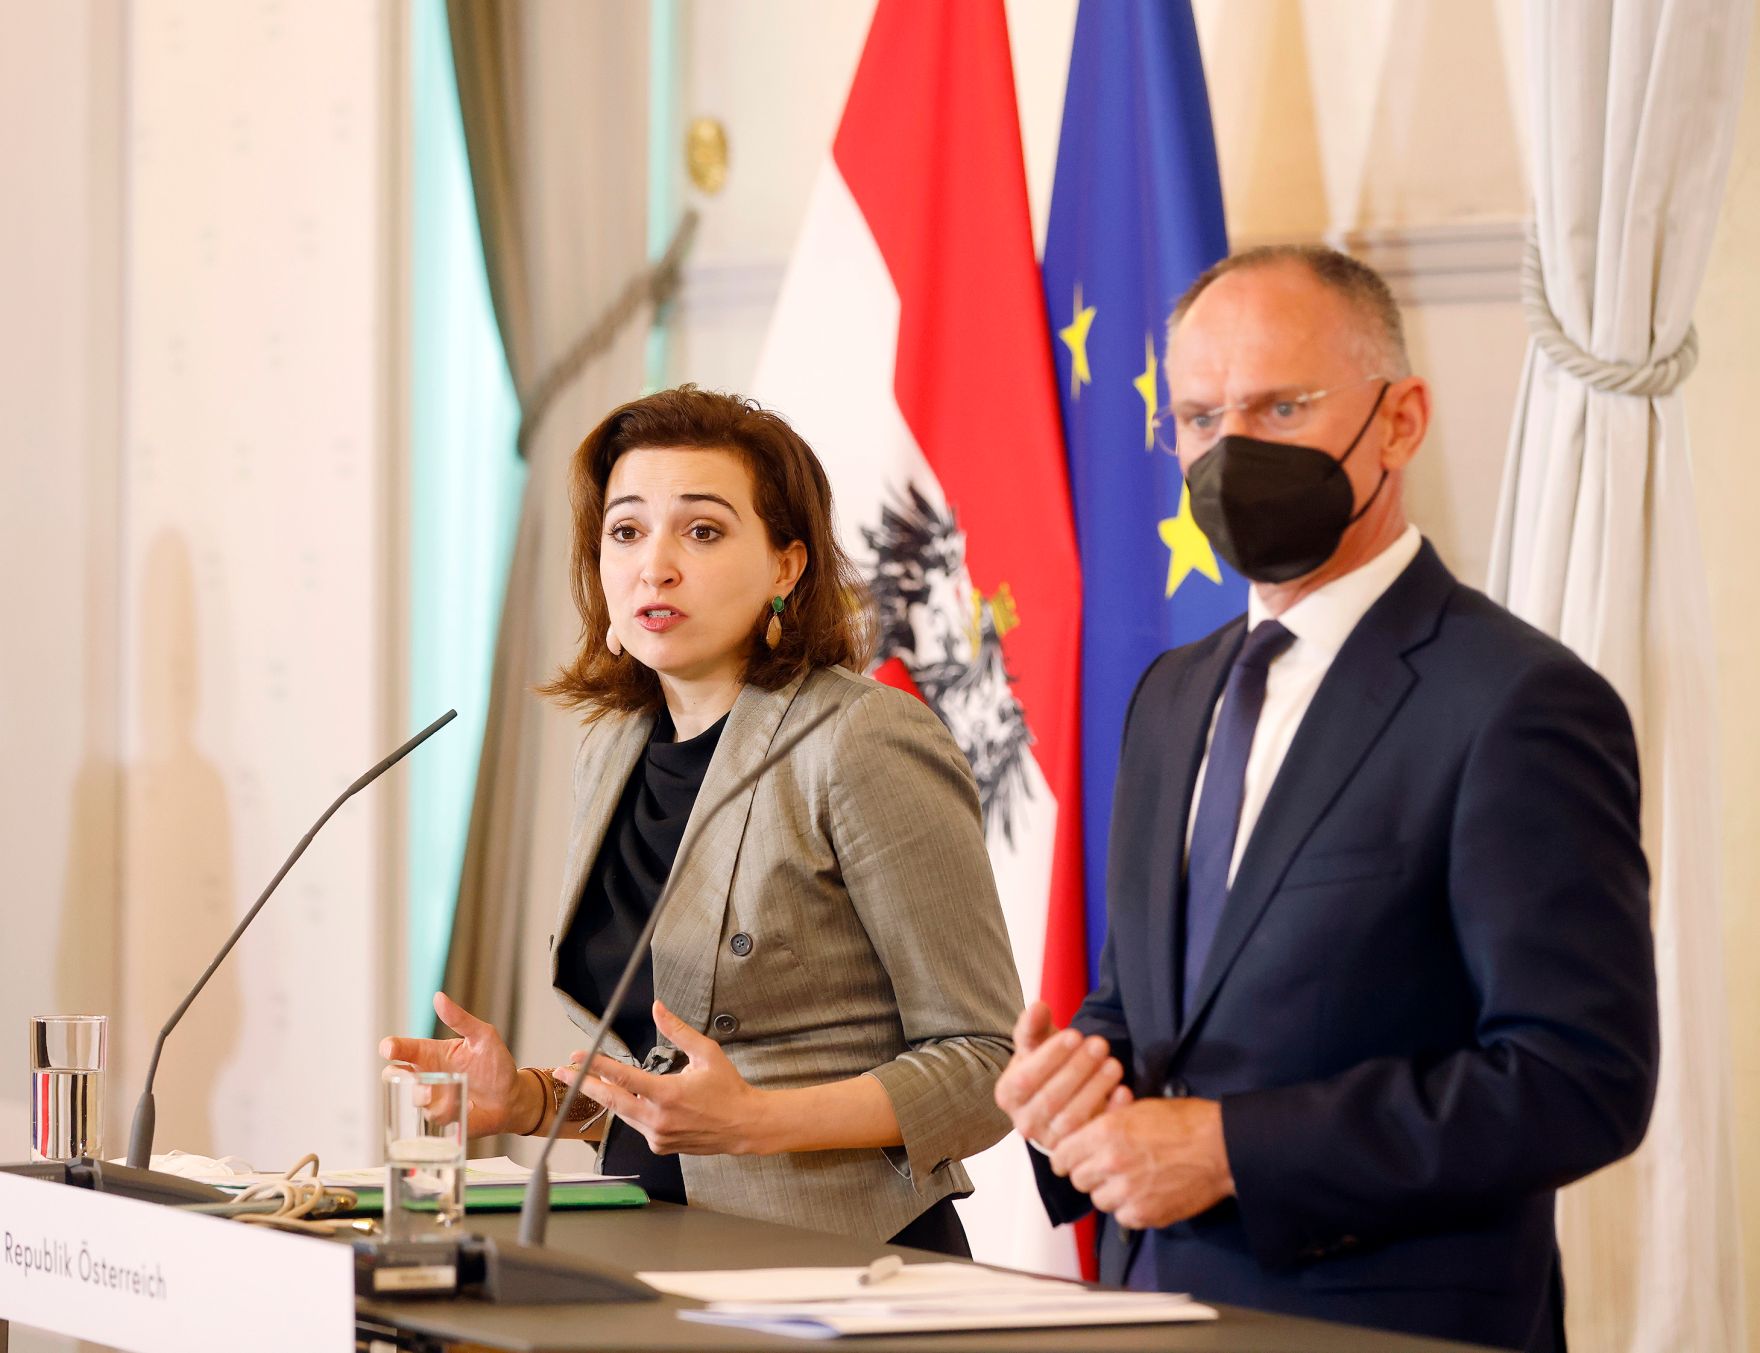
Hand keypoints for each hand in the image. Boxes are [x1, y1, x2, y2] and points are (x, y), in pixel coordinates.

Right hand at [378, 991, 539, 1137]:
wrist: (511, 1097)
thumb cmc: (495, 1064)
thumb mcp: (483, 1036)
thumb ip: (460, 1019)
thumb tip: (439, 997)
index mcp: (431, 1054)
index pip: (403, 1049)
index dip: (391, 1047)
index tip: (389, 1048)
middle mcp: (426, 1077)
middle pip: (393, 1076)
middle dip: (396, 1076)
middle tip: (411, 1076)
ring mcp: (431, 1100)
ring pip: (416, 1099)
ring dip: (432, 1095)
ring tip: (456, 1091)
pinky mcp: (441, 1119)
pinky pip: (436, 1117)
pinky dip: (450, 1109)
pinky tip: (467, 1105)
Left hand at [568, 1001, 770, 1155]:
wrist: (745, 1126)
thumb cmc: (728, 1088)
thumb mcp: (706, 1053)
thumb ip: (678, 1030)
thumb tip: (657, 1008)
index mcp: (667, 1094)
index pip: (623, 1077)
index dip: (596, 1066)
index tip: (577, 1057)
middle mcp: (658, 1118)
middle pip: (611, 1100)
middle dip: (584, 1085)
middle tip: (563, 1072)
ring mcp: (658, 1135)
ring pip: (623, 1113)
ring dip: (609, 1097)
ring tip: (592, 1082)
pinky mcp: (661, 1145)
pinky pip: (638, 1125)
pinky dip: (633, 1111)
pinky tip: (636, 1101)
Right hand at [993, 1002, 1129, 1149]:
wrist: (1058, 1091)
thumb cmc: (1044, 1061)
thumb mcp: (1035, 1042)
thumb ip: (1033, 1025)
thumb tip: (1037, 1007)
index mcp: (1008, 1094)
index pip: (1026, 1078)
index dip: (1051, 1057)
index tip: (1075, 1034)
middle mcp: (1024, 1122)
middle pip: (1051, 1099)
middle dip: (1078, 1070)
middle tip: (1100, 1044)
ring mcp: (1050, 1139)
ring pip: (1072, 1118)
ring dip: (1095, 1090)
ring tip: (1114, 1064)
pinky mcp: (1076, 1149)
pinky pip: (1094, 1134)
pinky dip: (1110, 1113)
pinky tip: (1124, 1091)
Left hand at [1049, 1097, 1233, 1229]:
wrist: (1221, 1147)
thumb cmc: (1186, 1122)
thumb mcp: (1138, 1109)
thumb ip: (1106, 1124)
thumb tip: (1085, 1136)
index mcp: (1106, 1132)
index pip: (1061, 1155)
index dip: (1064, 1158)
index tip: (1068, 1161)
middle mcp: (1111, 1163)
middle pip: (1078, 1179)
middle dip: (1087, 1174)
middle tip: (1104, 1169)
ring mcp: (1128, 1192)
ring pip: (1098, 1200)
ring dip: (1108, 1192)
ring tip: (1128, 1181)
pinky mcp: (1145, 1214)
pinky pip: (1122, 1217)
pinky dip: (1129, 1209)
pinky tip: (1144, 1194)